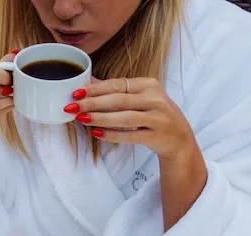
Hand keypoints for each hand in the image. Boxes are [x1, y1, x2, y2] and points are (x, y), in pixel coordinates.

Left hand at [64, 77, 199, 162]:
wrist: (179, 138)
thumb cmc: (154, 115)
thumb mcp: (140, 98)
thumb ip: (117, 90)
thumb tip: (89, 82)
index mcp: (149, 85)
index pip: (117, 84)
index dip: (95, 88)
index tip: (75, 92)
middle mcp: (154, 98)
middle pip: (118, 100)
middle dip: (92, 103)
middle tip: (71, 107)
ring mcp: (157, 117)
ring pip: (124, 117)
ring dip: (100, 118)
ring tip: (81, 119)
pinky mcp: (156, 135)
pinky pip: (130, 135)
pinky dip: (112, 134)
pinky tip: (97, 133)